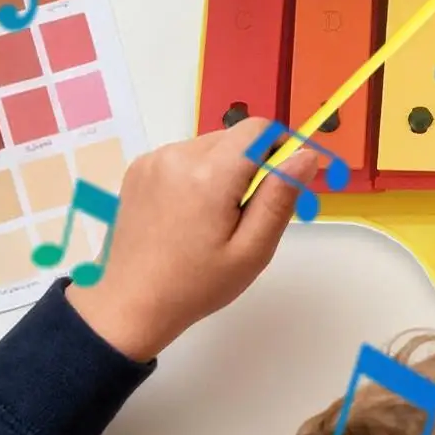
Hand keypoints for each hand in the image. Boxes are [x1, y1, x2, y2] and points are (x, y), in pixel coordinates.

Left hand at [65, 123, 321, 362]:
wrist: (127, 305)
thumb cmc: (196, 285)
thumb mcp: (252, 251)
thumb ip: (280, 197)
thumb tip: (307, 154)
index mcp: (211, 174)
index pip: (259, 130)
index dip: (280, 148)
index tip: (281, 183)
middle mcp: (179, 155)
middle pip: (235, 137)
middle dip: (251, 165)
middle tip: (245, 214)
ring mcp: (154, 159)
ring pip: (210, 146)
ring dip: (224, 169)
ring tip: (213, 218)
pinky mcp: (138, 168)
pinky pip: (184, 156)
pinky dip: (197, 174)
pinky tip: (188, 213)